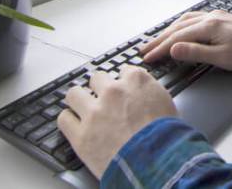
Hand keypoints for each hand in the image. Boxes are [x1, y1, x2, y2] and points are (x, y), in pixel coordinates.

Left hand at [57, 67, 177, 178]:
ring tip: (82, 108)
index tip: (122, 88)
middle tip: (103, 99)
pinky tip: (75, 125)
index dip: (123, 80)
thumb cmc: (166, 137)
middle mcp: (113, 91)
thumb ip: (150, 93)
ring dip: (79, 100)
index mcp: (136, 81)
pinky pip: (64, 119)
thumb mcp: (167, 104)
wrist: (156, 161)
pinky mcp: (80, 134)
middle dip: (99, 88)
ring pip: (74, 94)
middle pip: (97, 78)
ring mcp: (94, 112)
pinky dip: (69, 121)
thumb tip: (144, 94)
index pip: (124, 70)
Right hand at [139, 10, 231, 71]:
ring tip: (157, 41)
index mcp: (208, 26)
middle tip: (144, 50)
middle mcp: (209, 17)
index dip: (160, 49)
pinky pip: (193, 18)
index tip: (148, 58)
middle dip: (159, 39)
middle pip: (177, 27)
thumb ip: (196, 53)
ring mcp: (215, 15)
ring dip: (169, 31)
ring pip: (184, 20)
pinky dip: (180, 24)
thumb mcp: (222, 58)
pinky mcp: (220, 17)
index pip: (177, 38)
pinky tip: (179, 29)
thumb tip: (173, 49)